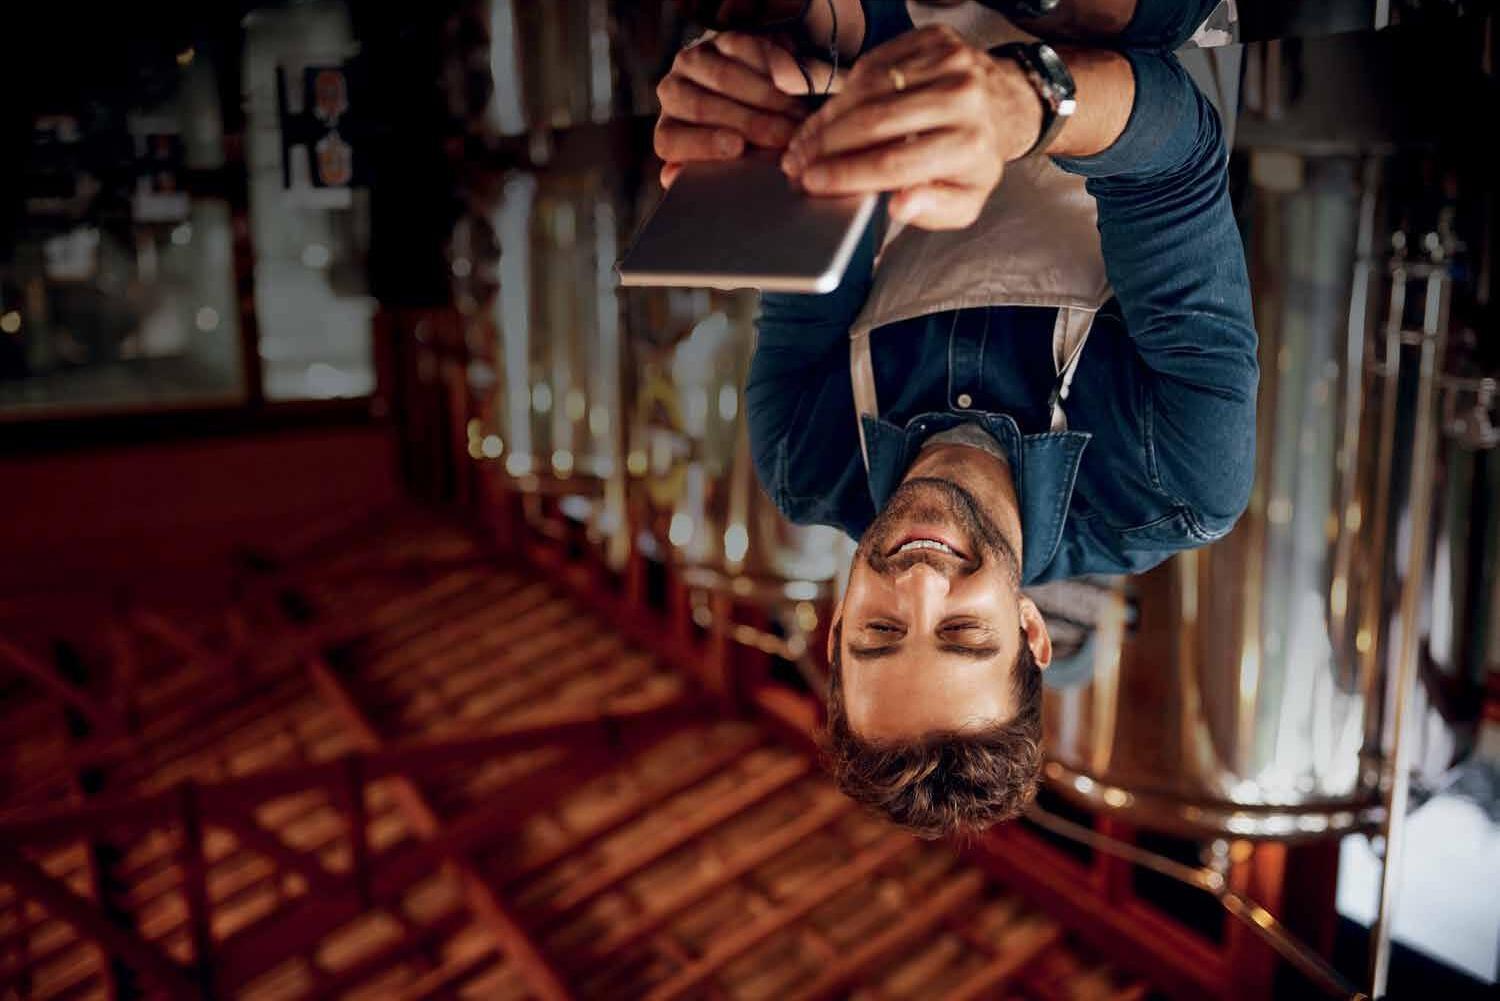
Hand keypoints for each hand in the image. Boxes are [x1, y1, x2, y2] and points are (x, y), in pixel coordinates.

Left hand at [654, 32, 811, 188]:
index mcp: (669, 131)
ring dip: (764, 98)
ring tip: (795, 115)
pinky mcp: (720, 40)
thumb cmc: (752, 141)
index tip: (737, 147)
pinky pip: (742, 50)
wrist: (769, 95)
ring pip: (722, 78)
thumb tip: (672, 178)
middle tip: (785, 136)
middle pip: (700, 107)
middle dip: (748, 124)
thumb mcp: (737, 163)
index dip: (701, 144)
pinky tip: (792, 86)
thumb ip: (714, 174)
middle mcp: (672, 94)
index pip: (669, 141)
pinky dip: (770, 70)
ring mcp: (693, 62)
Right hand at [779, 25, 1043, 229]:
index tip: (811, 184)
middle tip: (795, 164)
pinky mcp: (935, 39)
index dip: (845, 174)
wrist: (1007, 104)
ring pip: (868, 89)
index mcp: (971, 145)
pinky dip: (845, 90)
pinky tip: (829, 114)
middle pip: (874, 122)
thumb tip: (901, 205)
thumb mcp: (965, 200)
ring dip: (827, 118)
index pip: (894, 162)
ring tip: (803, 142)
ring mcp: (950, 61)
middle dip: (825, 147)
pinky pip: (874, 63)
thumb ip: (934, 210)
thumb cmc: (975, 159)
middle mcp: (963, 97)